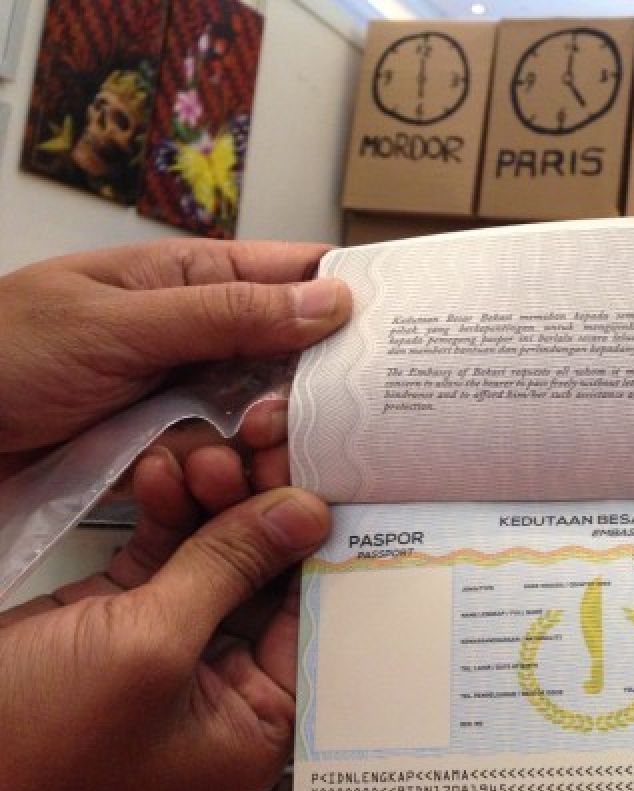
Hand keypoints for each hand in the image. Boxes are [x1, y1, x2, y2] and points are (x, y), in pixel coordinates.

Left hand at [0, 239, 350, 479]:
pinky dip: (227, 475)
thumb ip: (227, 314)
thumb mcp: (120, 323)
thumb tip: (330, 298)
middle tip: (330, 415)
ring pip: (262, 416)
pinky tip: (225, 484)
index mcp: (189, 280)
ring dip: (266, 439)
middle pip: (290, 356)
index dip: (350, 292)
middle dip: (311, 387)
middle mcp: (197, 337)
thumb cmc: (2, 354)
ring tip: (255, 456)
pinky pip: (222, 462)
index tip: (405, 326)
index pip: (292, 274)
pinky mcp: (165, 452)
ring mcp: (182, 397)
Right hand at [0, 440, 327, 790]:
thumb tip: (302, 515)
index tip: (331, 482)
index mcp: (253, 724)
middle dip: (264, 511)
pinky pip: (165, 553)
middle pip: (271, 580)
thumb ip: (229, 572)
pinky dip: (166, 510)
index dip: (323, 549)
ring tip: (207, 457)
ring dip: (213, 500)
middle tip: (268, 452)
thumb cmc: (34, 745)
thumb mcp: (148, 649)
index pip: (314, 620)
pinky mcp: (122, 621)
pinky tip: (165, 472)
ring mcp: (171, 651)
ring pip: (218, 556)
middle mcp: (222, 690)